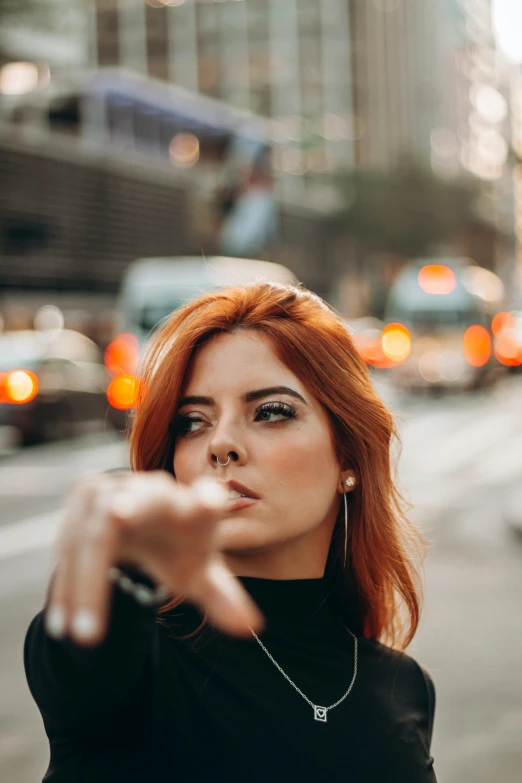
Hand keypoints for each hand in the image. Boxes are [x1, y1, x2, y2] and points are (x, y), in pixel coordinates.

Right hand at [45, 471, 263, 645]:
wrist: (142, 518)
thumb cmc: (179, 546)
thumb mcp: (199, 572)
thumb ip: (223, 598)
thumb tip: (251, 627)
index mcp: (192, 508)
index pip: (206, 501)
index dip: (208, 500)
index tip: (213, 501)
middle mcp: (154, 492)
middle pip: (145, 500)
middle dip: (133, 505)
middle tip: (120, 515)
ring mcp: (116, 490)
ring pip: (95, 533)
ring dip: (86, 583)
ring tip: (84, 637)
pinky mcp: (83, 498)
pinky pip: (69, 544)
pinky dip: (67, 586)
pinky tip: (63, 624)